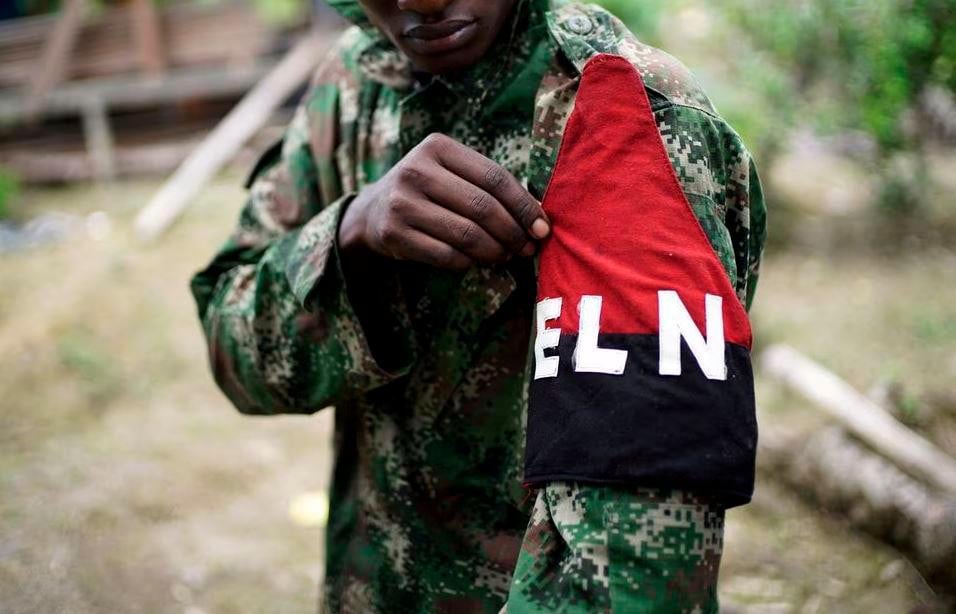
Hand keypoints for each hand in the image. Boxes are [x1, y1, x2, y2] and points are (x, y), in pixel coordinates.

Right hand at [338, 133, 549, 270]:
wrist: (372, 211)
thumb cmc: (429, 191)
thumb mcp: (452, 173)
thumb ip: (489, 186)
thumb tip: (538, 218)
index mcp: (437, 147)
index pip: (494, 177)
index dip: (523, 206)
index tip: (542, 228)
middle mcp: (416, 170)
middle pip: (482, 207)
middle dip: (513, 232)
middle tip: (527, 248)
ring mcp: (401, 203)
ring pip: (466, 234)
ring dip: (495, 251)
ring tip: (506, 256)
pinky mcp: (393, 233)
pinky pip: (446, 255)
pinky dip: (469, 262)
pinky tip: (477, 261)